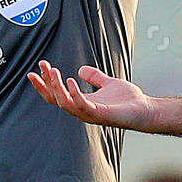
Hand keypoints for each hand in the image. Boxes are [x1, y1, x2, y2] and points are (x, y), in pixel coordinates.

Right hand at [27, 61, 155, 129]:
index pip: (57, 95)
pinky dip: (75, 94)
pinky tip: (70, 81)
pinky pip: (82, 106)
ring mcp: (90, 114)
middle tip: (42, 66)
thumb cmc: (128, 101)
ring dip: (57, 88)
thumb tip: (81, 69)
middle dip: (47, 83)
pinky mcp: (100, 114)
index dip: (45, 84)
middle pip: (56, 99)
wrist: (145, 110)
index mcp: (82, 102)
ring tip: (53, 72)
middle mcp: (82, 110)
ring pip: (65, 103)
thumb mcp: (108, 83)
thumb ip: (95, 77)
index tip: (36, 70)